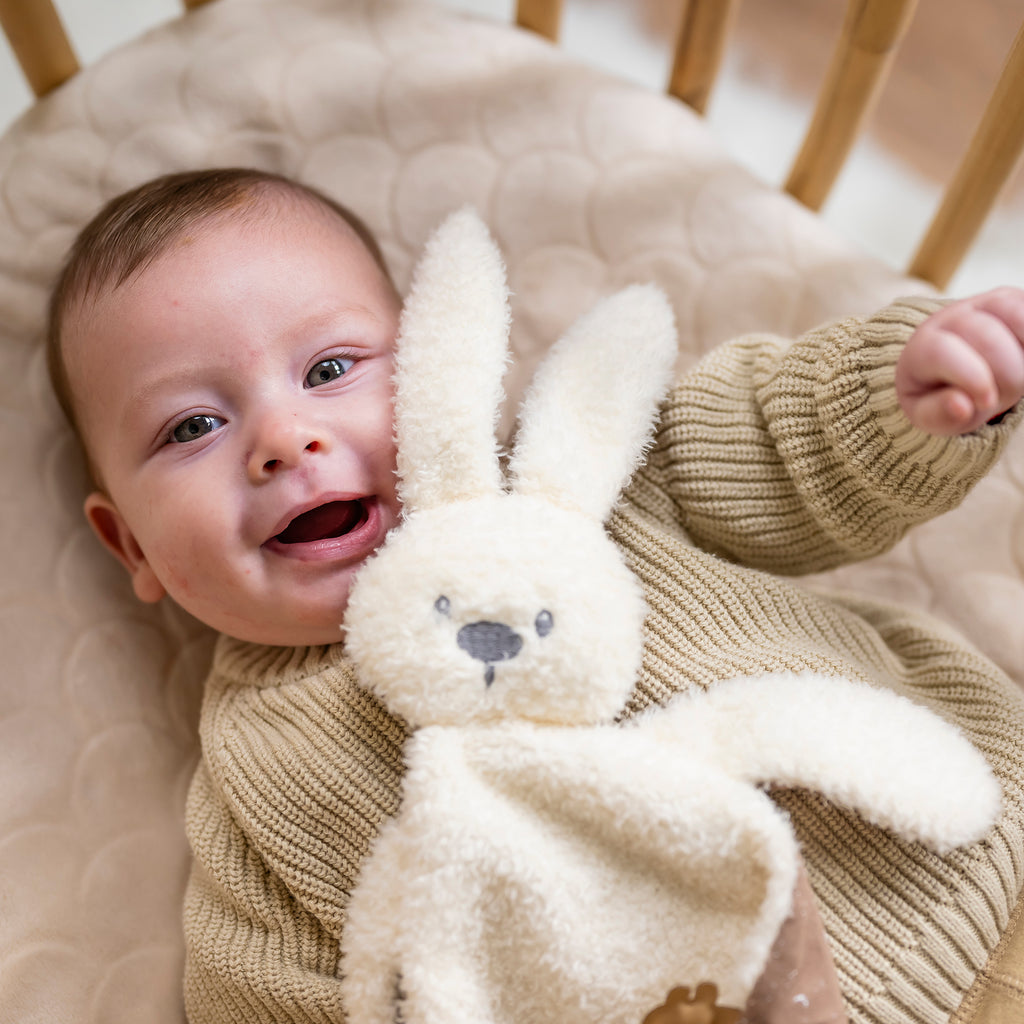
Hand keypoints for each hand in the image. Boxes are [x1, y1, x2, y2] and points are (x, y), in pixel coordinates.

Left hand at [895, 287, 1023, 434]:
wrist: (951, 368)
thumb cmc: (939, 395)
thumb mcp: (928, 415)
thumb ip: (939, 415)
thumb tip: (961, 407)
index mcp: (921, 349)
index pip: (942, 352)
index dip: (972, 378)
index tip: (987, 402)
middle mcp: (949, 319)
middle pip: (987, 338)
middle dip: (1007, 376)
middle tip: (1003, 396)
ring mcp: (981, 304)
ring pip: (1016, 317)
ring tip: (1017, 378)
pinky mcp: (1010, 298)